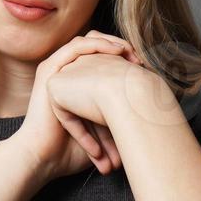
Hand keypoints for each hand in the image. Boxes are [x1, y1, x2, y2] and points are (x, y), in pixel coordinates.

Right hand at [5, 31, 145, 182]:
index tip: (146, 70)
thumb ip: (118, 114)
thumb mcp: (103, 128)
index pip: (105, 59)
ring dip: (112, 44)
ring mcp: (57, 70)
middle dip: (122, 49)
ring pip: (88, 42)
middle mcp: (67, 74)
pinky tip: (116, 51)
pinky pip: (76, 47)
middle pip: (98, 46)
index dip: (126, 60)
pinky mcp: (49, 70)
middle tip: (140, 61)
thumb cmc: (73, 151)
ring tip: (131, 52)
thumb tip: (154, 111)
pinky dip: (98, 45)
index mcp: (77, 84)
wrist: (46, 159)